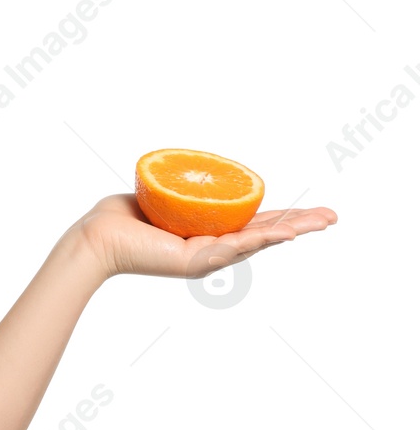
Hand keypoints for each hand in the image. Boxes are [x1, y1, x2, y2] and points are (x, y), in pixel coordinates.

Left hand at [67, 193, 337, 282]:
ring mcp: (205, 257)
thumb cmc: (121, 216)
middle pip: (264, 234)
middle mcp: (211, 247)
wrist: (97, 237)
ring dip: (287, 230)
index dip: (282, 216)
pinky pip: (230, 248)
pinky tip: (280, 234)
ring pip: (254, 242)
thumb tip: (190, 169)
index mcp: (208, 232)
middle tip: (332, 217)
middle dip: (299, 224)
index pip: (253, 222)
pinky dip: (256, 240)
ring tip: (316, 224)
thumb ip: (182, 186)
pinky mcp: (192, 261)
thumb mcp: (163, 194)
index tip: (311, 212)